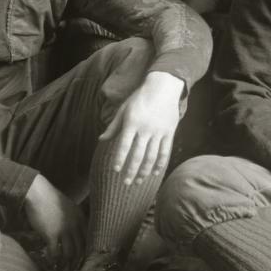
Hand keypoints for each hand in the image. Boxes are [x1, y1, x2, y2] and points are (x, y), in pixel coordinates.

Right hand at [22, 174, 84, 270]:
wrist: (38, 194)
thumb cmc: (52, 199)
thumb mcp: (70, 208)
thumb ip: (75, 220)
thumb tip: (75, 232)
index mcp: (82, 218)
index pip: (90, 238)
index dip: (89, 251)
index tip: (87, 260)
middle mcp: (76, 225)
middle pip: (82, 248)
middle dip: (79, 262)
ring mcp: (64, 230)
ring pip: (70, 253)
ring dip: (67, 264)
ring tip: (65, 270)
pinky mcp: (51, 234)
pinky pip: (55, 252)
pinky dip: (54, 261)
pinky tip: (52, 265)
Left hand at [98, 70, 183, 185]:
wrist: (163, 87)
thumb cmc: (140, 98)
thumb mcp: (123, 110)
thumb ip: (113, 126)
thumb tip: (101, 140)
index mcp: (132, 123)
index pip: (124, 145)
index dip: (120, 159)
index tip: (116, 170)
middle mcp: (145, 129)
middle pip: (138, 155)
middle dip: (131, 171)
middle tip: (126, 183)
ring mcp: (159, 131)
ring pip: (152, 156)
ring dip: (145, 171)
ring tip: (139, 181)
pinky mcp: (169, 132)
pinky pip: (165, 151)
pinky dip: (160, 163)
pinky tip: (155, 173)